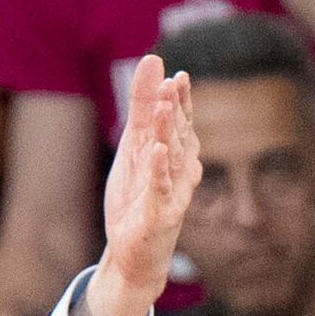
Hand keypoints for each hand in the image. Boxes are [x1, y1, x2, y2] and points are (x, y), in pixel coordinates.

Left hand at [74, 58, 202, 315]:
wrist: (134, 254)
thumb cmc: (137, 197)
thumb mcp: (135, 147)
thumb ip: (143, 107)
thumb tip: (153, 61)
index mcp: (176, 154)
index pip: (181, 121)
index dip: (180, 100)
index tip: (178, 76)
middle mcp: (181, 172)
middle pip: (180, 136)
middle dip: (176, 110)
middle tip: (173, 84)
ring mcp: (173, 195)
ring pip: (173, 160)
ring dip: (169, 133)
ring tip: (165, 107)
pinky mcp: (159, 216)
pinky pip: (159, 190)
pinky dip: (159, 171)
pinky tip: (158, 152)